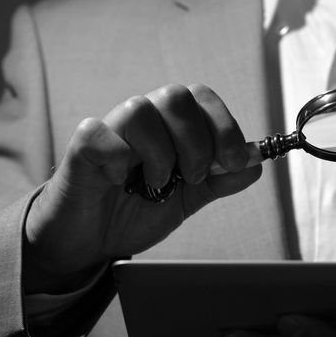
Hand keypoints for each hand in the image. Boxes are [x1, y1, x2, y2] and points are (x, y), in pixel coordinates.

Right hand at [24, 83, 261, 292]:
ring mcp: (110, 130)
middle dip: (197, 141)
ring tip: (156, 183)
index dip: (224, 126)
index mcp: (171, 125)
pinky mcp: (81, 148)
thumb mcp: (190, 199)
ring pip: (139, 109)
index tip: (231, 162)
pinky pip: (100, 134)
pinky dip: (118, 160)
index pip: (202, 97)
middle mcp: (142, 119)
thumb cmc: (136, 210)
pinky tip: (119, 181)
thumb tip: (254, 162)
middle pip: (175, 96)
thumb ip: (221, 180)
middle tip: (192, 177)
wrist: (94, 241)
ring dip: (160, 154)